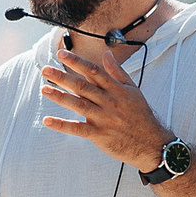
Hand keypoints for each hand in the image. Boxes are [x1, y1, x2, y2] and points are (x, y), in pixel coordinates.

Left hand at [38, 33, 168, 170]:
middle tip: (45, 70)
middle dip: (63, 77)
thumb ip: (117, 71)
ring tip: (44, 89)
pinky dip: (62, 125)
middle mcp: (108, 101)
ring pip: (78, 105)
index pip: (93, 71)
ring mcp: (103, 118)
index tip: (62, 54)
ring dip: (60, 97)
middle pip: (82, 86)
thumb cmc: (140, 115)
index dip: (77, 62)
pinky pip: (78, 129)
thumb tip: (107, 54)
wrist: (151, 143)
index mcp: (116, 89)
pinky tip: (48, 120)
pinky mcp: (99, 135)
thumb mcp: (133, 89)